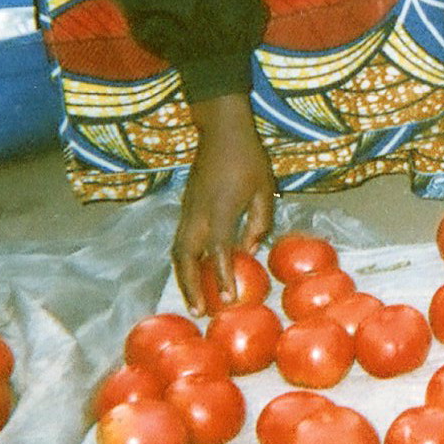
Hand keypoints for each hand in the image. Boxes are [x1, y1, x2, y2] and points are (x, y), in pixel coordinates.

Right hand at [172, 94, 275, 314]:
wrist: (221, 131)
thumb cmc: (248, 158)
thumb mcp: (265, 189)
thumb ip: (260, 222)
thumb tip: (249, 251)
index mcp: (221, 210)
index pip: (219, 251)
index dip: (223, 277)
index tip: (227, 300)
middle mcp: (198, 215)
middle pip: (186, 259)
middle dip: (191, 288)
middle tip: (201, 312)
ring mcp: (187, 211)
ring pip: (178, 252)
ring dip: (184, 278)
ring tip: (194, 301)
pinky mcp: (185, 208)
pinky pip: (180, 242)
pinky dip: (184, 262)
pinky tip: (193, 275)